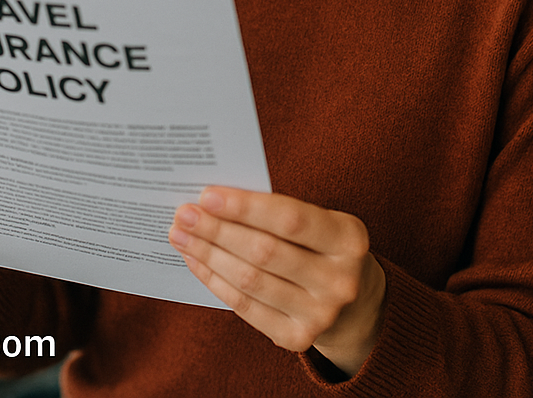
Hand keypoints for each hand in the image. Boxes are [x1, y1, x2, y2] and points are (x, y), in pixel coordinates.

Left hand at [168, 187, 385, 375]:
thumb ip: (275, 210)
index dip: (245, 207)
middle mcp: (340, 280)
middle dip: (217, 230)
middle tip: (184, 214)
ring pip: (250, 280)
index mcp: (348, 238)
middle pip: (264, 252)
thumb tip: (213, 200)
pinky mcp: (297, 338)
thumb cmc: (319, 244)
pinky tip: (196, 261)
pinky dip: (215, 280)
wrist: (351, 302)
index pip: (290, 219)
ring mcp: (321, 315)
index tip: (207, 195)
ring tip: (181, 235)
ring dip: (208, 255)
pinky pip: (245, 306)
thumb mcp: (316, 221)